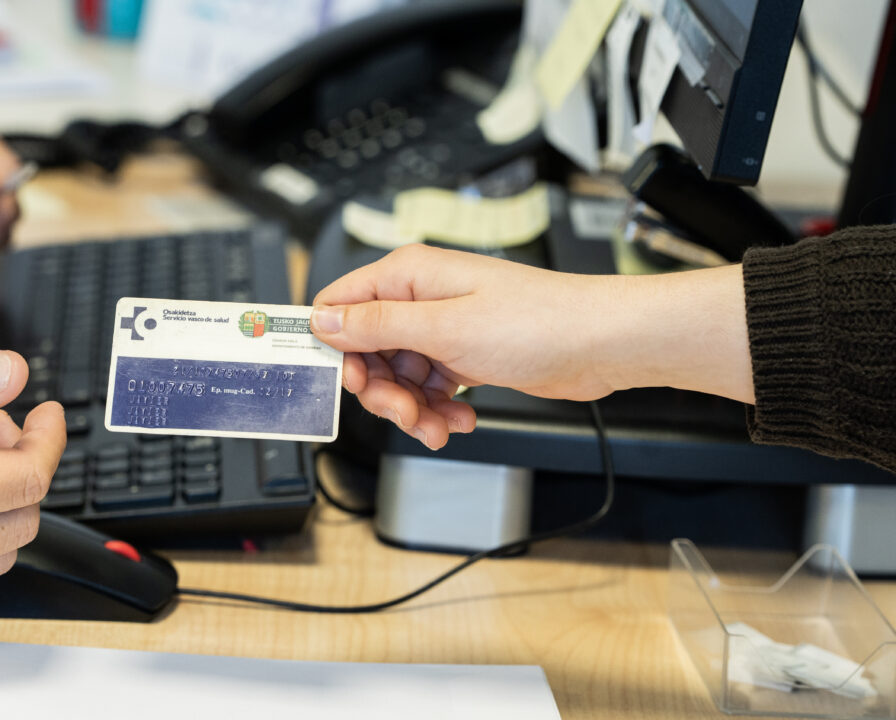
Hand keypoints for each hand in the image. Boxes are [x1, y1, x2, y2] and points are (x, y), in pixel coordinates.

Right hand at [309, 245, 752, 449]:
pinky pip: (429, 387)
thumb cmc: (540, 322)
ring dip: (411, 408)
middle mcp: (422, 298)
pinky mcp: (465, 354)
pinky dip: (437, 409)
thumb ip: (377, 326)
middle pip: (366, 350)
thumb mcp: (444, 329)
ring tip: (437, 425)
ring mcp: (444, 327)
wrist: (602, 344)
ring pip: (398, 376)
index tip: (340, 385)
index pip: (340, 306)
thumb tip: (324, 321)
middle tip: (402, 413)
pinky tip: (458, 418)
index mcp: (409, 275)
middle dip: (380, 391)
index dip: (333, 348)